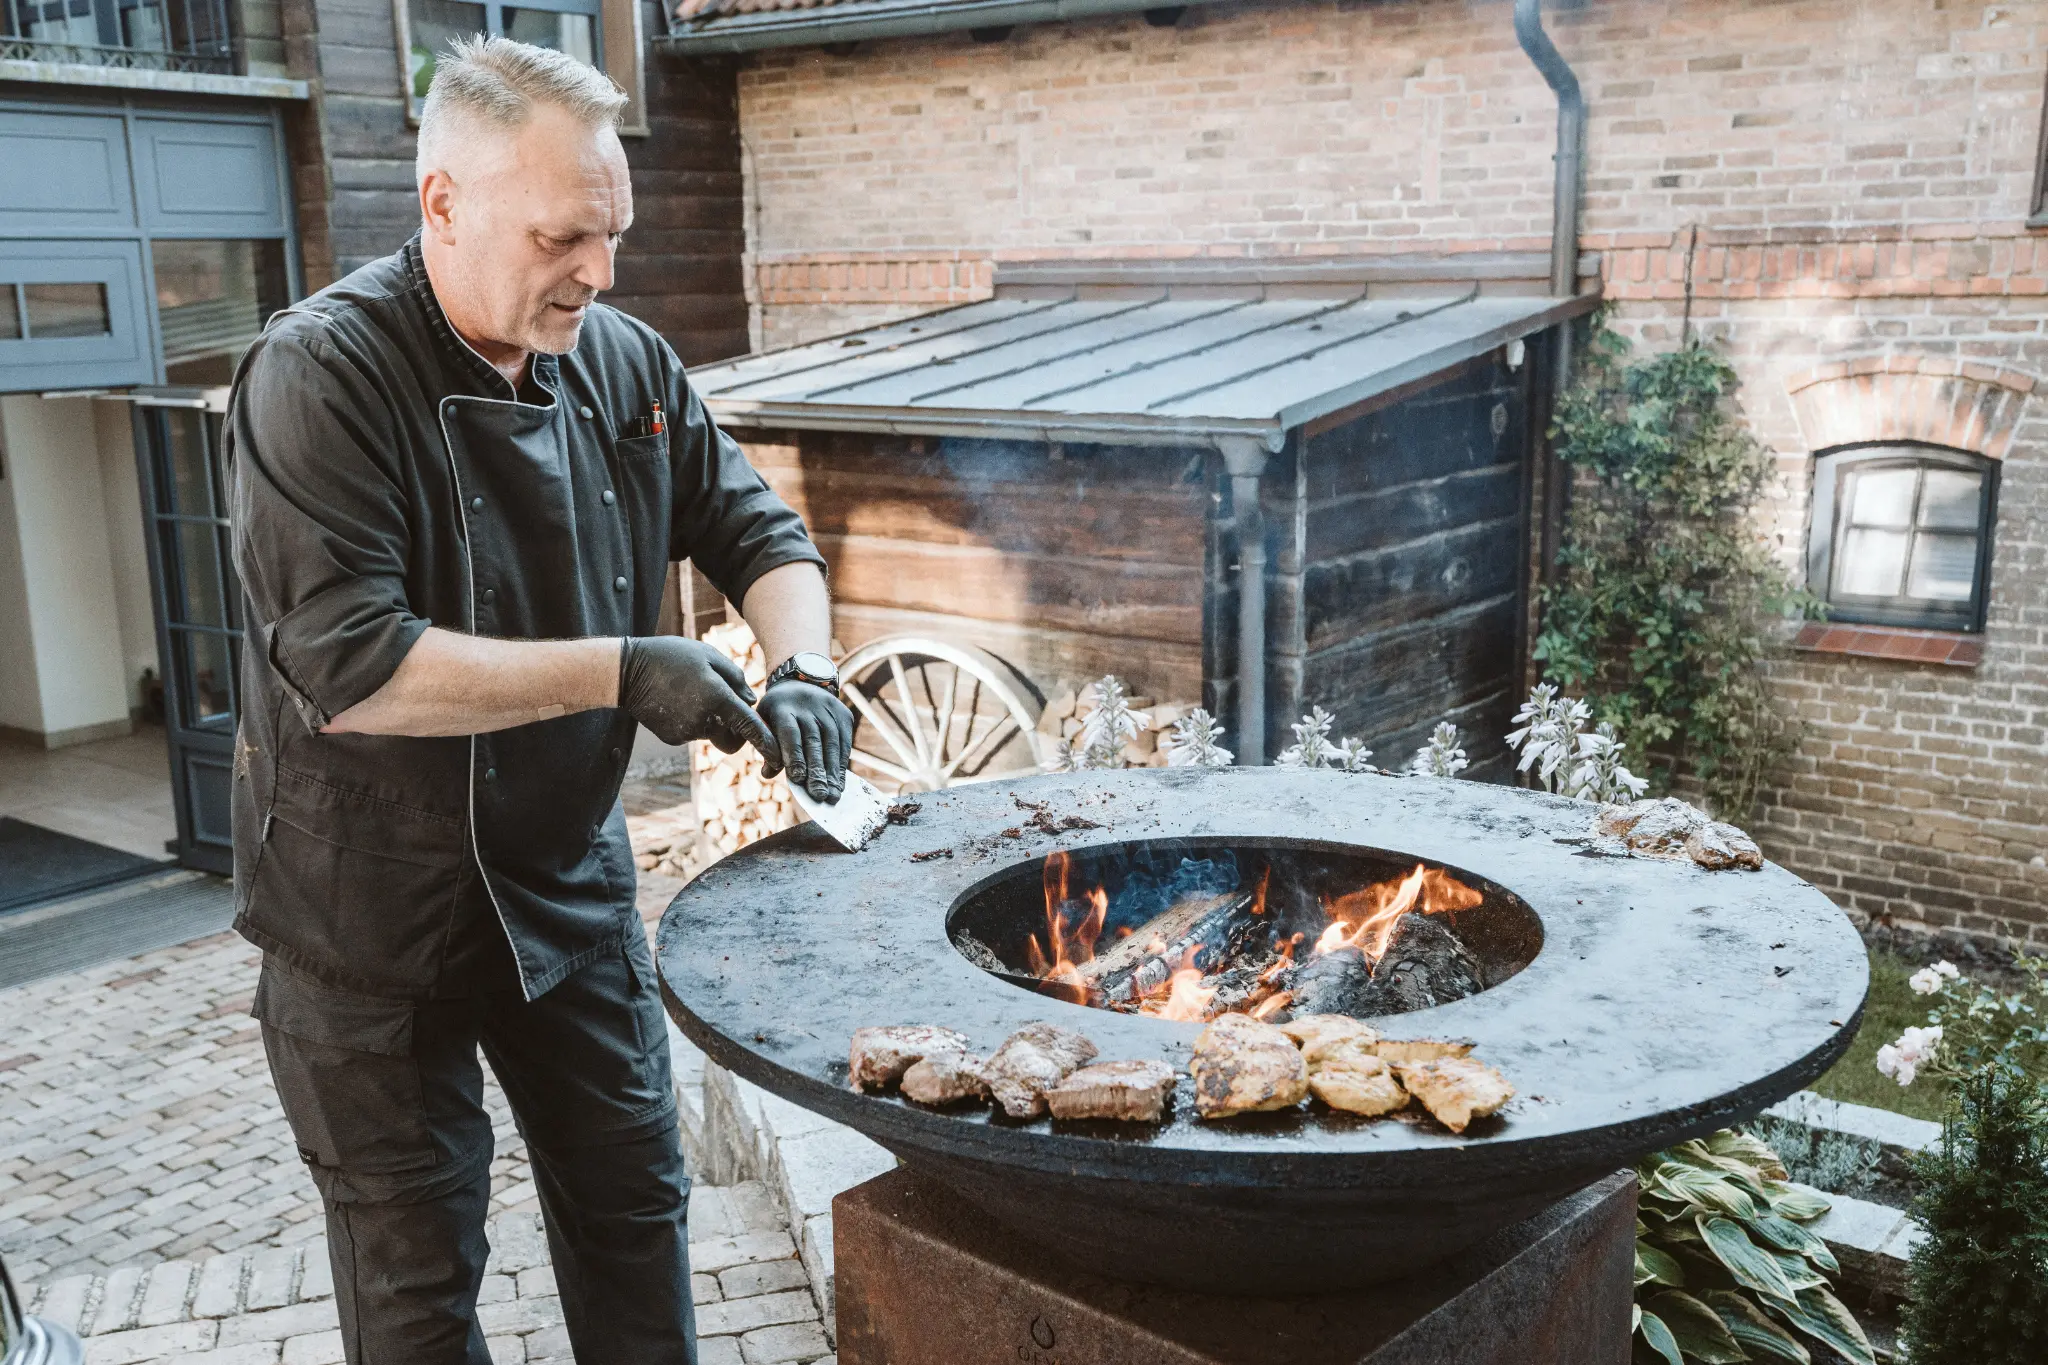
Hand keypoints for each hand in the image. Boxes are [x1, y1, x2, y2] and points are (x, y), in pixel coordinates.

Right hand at [617, 637, 775, 754]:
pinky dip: (692, 721)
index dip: (767, 743)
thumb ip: (735, 677)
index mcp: (717, 697)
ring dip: (711, 720)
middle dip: (737, 731)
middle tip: (728, 709)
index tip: (778, 756)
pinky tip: (676, 701)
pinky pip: (693, 733)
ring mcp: (686, 732)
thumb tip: (751, 701)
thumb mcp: (707, 655)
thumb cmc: (670, 657)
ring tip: (691, 693)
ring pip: (712, 733)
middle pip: (733, 738)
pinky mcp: (672, 738)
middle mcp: (703, 719)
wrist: (627, 671)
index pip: (750, 726)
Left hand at [756, 681, 853, 801]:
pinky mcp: (844, 715)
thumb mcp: (765, 722)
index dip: (794, 756)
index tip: (798, 779)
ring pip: (832, 744)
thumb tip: (768, 774)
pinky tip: (839, 784)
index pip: (790, 733)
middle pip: (813, 741)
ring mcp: (829, 709)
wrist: (802, 682)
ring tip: (831, 795)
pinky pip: (845, 744)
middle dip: (816, 770)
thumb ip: (766, 747)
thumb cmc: (778, 712)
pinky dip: (841, 766)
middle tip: (818, 795)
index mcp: (783, 707)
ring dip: (832, 773)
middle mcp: (808, 706)